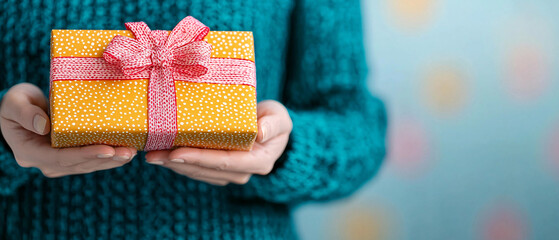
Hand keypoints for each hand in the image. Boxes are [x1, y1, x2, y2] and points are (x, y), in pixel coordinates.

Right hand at [0, 83, 136, 177]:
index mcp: (29, 152)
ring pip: (88, 165)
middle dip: (106, 159)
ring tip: (132, 153)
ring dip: (112, 161)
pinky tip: (126, 151)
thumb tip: (45, 127)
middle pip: (80, 164)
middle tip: (129, 152)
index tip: (108, 150)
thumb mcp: (14, 102)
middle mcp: (45, 162)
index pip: (62, 158)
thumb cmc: (16, 103)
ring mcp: (58, 163)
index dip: (86, 155)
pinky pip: (90, 160)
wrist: (20, 109)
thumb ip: (25, 113)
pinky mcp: (69, 157)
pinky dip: (109, 157)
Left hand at [145, 100, 291, 185]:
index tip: (176, 153)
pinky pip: (197, 170)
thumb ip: (273, 124)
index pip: (226, 162)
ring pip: (199, 173)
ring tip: (152, 154)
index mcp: (259, 161)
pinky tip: (162, 155)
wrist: (269, 127)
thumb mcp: (279, 117)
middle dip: (178, 164)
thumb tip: (259, 133)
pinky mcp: (219, 172)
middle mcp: (244, 173)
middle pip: (207, 170)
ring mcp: (231, 175)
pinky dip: (179, 164)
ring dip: (174, 166)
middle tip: (153, 155)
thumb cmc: (274, 119)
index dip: (200, 158)